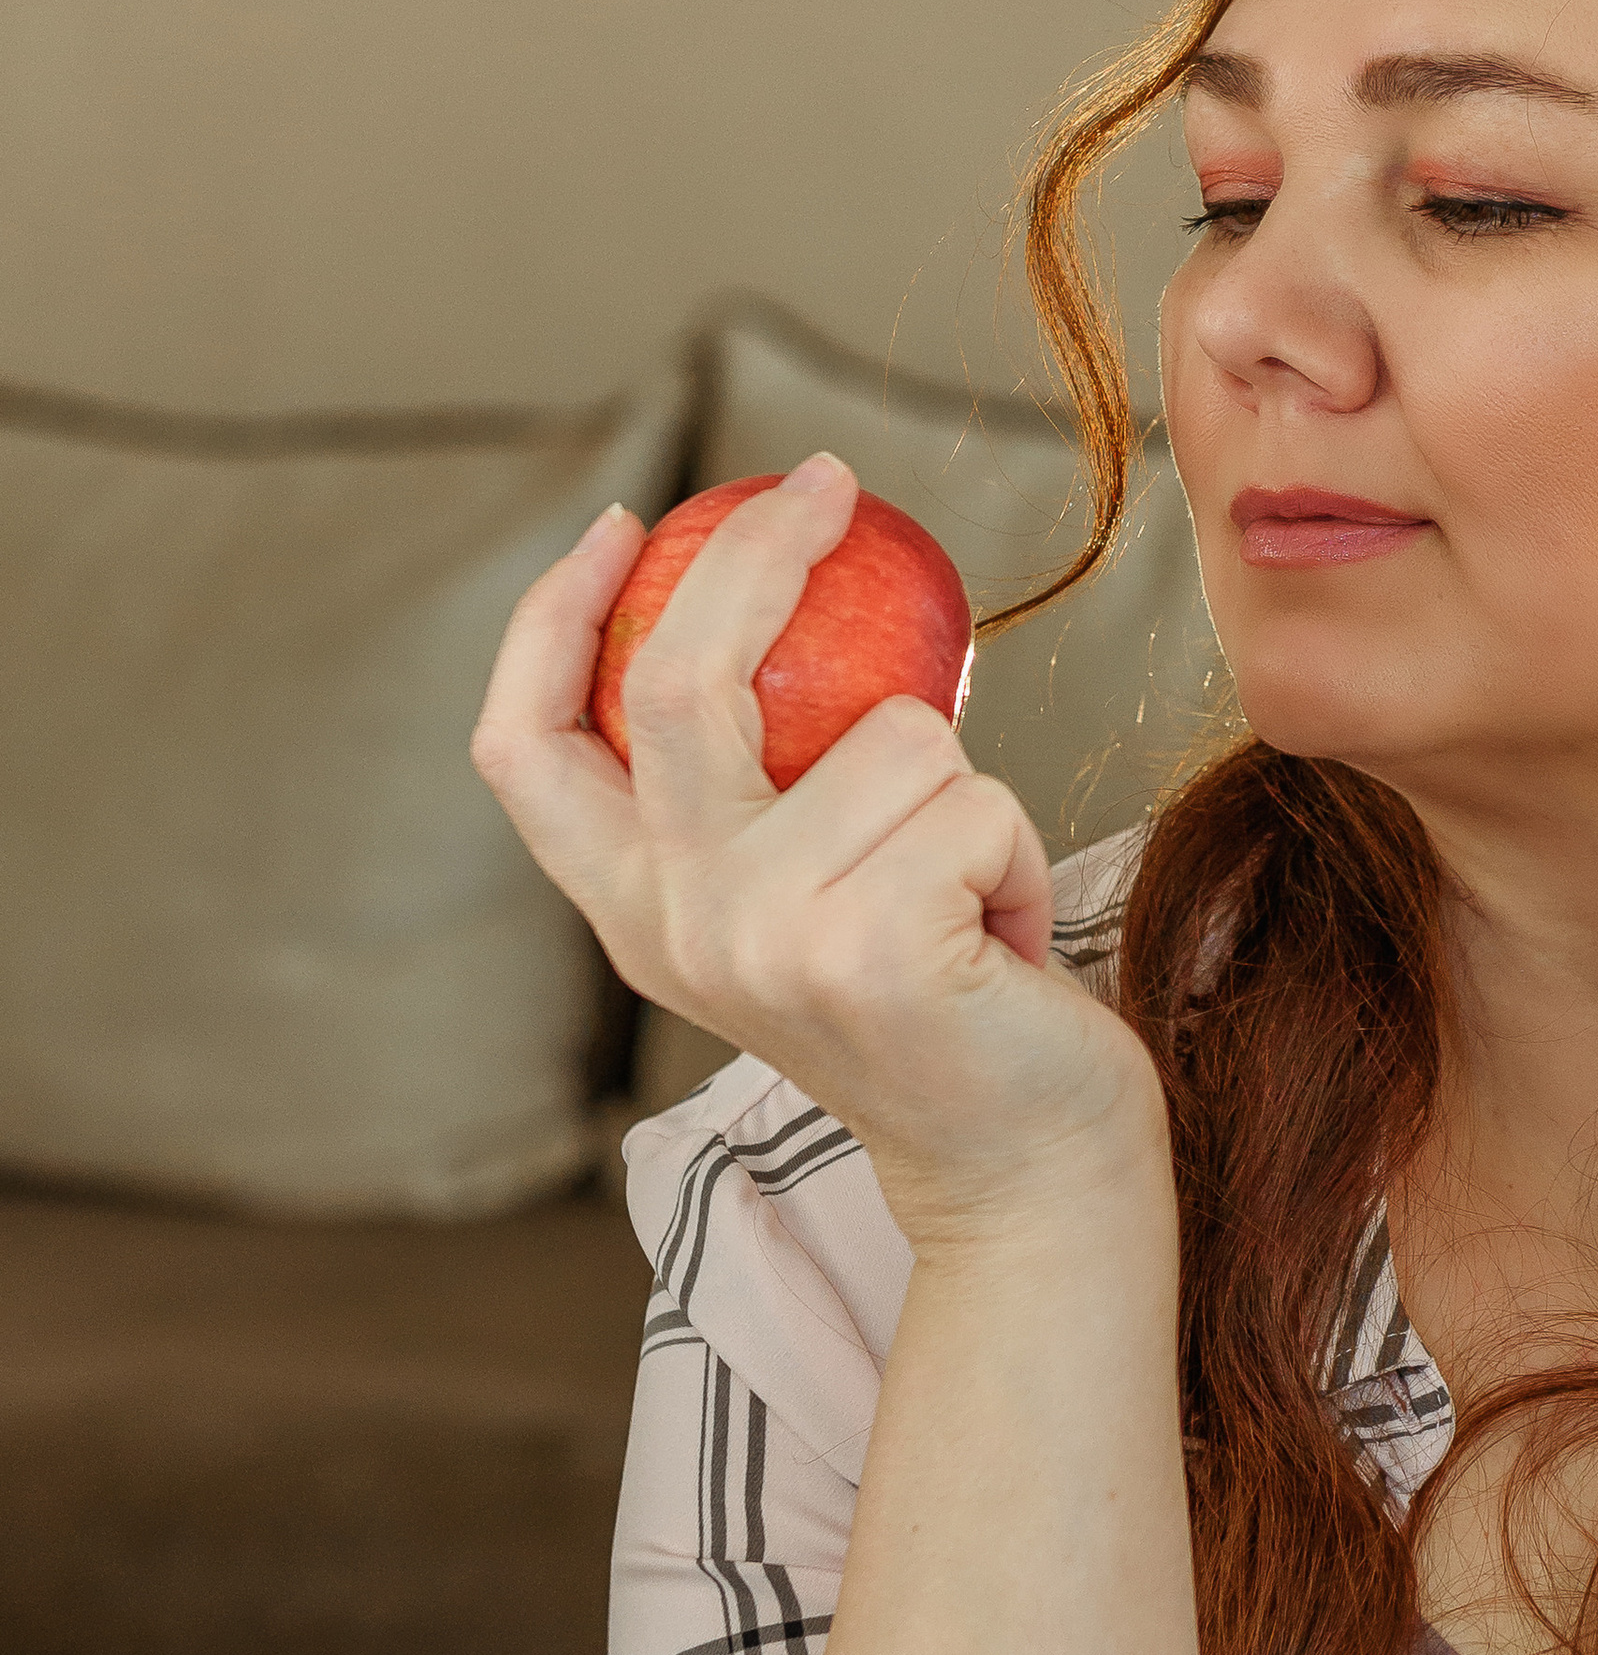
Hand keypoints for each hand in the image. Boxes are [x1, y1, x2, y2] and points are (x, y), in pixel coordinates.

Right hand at [469, 457, 1165, 1242]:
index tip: (627, 524)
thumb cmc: (935, 1006)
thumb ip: (749, 799)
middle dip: (763, 547)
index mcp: (631, 909)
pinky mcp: (871, 948)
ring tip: (962, 885)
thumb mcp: (798, 901)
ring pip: (887, 732)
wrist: (1018, 1171)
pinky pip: (970, 796)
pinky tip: (996, 936)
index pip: (523, 745)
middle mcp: (672, 924)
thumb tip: (757, 588)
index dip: (551, 617)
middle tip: (833, 483)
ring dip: (964, 784)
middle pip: (682, 675)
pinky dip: (1010, 844)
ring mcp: (763, 939)